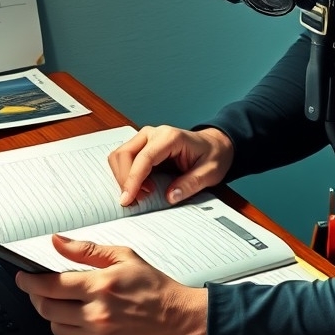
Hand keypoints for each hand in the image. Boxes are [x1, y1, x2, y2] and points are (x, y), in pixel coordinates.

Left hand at [15, 235, 207, 334]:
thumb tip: (57, 242)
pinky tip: (90, 331)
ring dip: (60, 320)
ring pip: (59, 330)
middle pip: (47, 309)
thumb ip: (88, 251)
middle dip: (39, 300)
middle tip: (44, 295)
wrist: (184, 323)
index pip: (49, 285)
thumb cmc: (158, 290)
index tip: (23, 279)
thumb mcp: (126, 259)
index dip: (29, 281)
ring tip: (76, 311)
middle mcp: (97, 314)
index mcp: (100, 286)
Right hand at [108, 125, 233, 205]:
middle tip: (137, 200)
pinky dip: (125, 175)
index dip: (133, 179)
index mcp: (170, 138)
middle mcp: (153, 134)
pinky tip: (140, 187)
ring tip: (142, 193)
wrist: (215, 145)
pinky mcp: (142, 146)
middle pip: (124, 154)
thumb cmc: (212, 155)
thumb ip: (190, 184)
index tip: (128, 198)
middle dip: (124, 180)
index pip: (144, 157)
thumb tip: (170, 196)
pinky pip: (124, 159)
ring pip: (120, 156)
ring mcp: (145, 138)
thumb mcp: (209, 173)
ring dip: (123, 177)